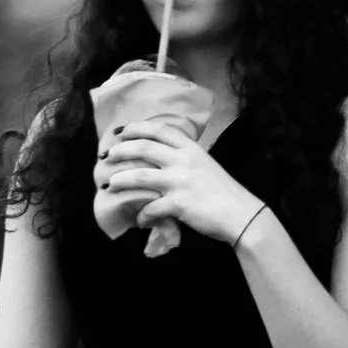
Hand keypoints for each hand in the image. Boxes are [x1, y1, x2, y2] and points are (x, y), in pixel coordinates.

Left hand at [92, 118, 256, 248]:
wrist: (241, 214)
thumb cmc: (223, 190)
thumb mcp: (205, 164)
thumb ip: (183, 157)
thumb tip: (159, 158)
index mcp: (190, 148)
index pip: (157, 129)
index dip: (134, 128)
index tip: (119, 132)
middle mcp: (183, 160)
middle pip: (143, 147)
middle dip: (119, 151)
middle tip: (106, 156)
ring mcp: (180, 182)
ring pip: (139, 176)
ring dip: (119, 180)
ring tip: (108, 185)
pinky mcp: (179, 204)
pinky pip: (150, 207)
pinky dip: (141, 214)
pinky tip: (139, 219)